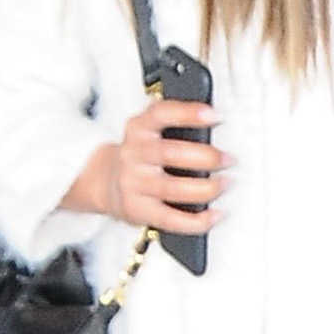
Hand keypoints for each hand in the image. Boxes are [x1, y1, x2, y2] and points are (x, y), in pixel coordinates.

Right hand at [63, 96, 226, 235]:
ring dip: (206, 188)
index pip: (160, 114)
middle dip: (206, 157)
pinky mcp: (137, 209)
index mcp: (138, 128)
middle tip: (230, 159)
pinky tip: (215, 215)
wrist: (104, 182)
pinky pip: (170, 218)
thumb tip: (217, 125)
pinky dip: (197, 220)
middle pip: (170, 153)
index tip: (216, 116)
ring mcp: (133, 183)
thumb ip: (175, 124)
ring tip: (226, 183)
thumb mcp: (148, 131)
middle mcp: (132, 154)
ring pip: (173, 188)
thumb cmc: (141, 156)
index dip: (188, 113)